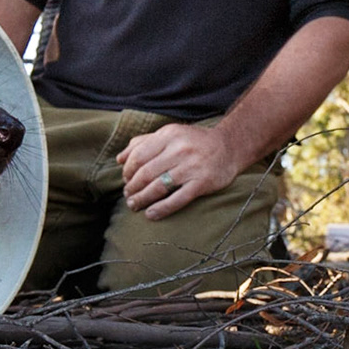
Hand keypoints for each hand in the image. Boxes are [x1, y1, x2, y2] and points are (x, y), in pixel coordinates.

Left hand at [118, 123, 242, 220]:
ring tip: (134, 205)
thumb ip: (143, 143)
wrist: (229, 147)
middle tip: (128, 196)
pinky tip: (151, 214)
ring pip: (159, 186)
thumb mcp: (170, 134)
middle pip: (146, 172)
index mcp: (169, 135)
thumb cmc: (194, 142)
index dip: (128, 171)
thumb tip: (119, 159)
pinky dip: (162, 208)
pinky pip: (178, 199)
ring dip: (142, 199)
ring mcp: (191, 167)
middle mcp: (179, 149)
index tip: (126, 180)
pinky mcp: (202, 183)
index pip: (139, 155)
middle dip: (132, 187)